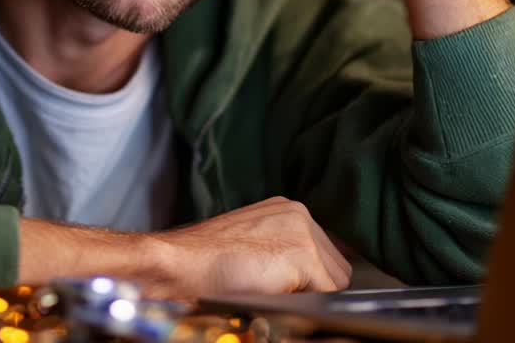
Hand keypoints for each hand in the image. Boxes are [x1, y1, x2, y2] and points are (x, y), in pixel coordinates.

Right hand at [147, 197, 351, 297]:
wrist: (178, 264)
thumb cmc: (204, 262)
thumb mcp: (250, 244)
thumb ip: (281, 250)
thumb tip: (310, 279)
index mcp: (288, 210)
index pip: (324, 253)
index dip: (309, 279)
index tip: (288, 288)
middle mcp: (300, 214)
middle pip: (335, 267)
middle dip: (313, 286)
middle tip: (274, 291)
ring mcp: (304, 232)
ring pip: (333, 283)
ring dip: (308, 294)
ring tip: (269, 291)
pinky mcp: (303, 255)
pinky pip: (324, 296)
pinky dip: (303, 305)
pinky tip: (270, 295)